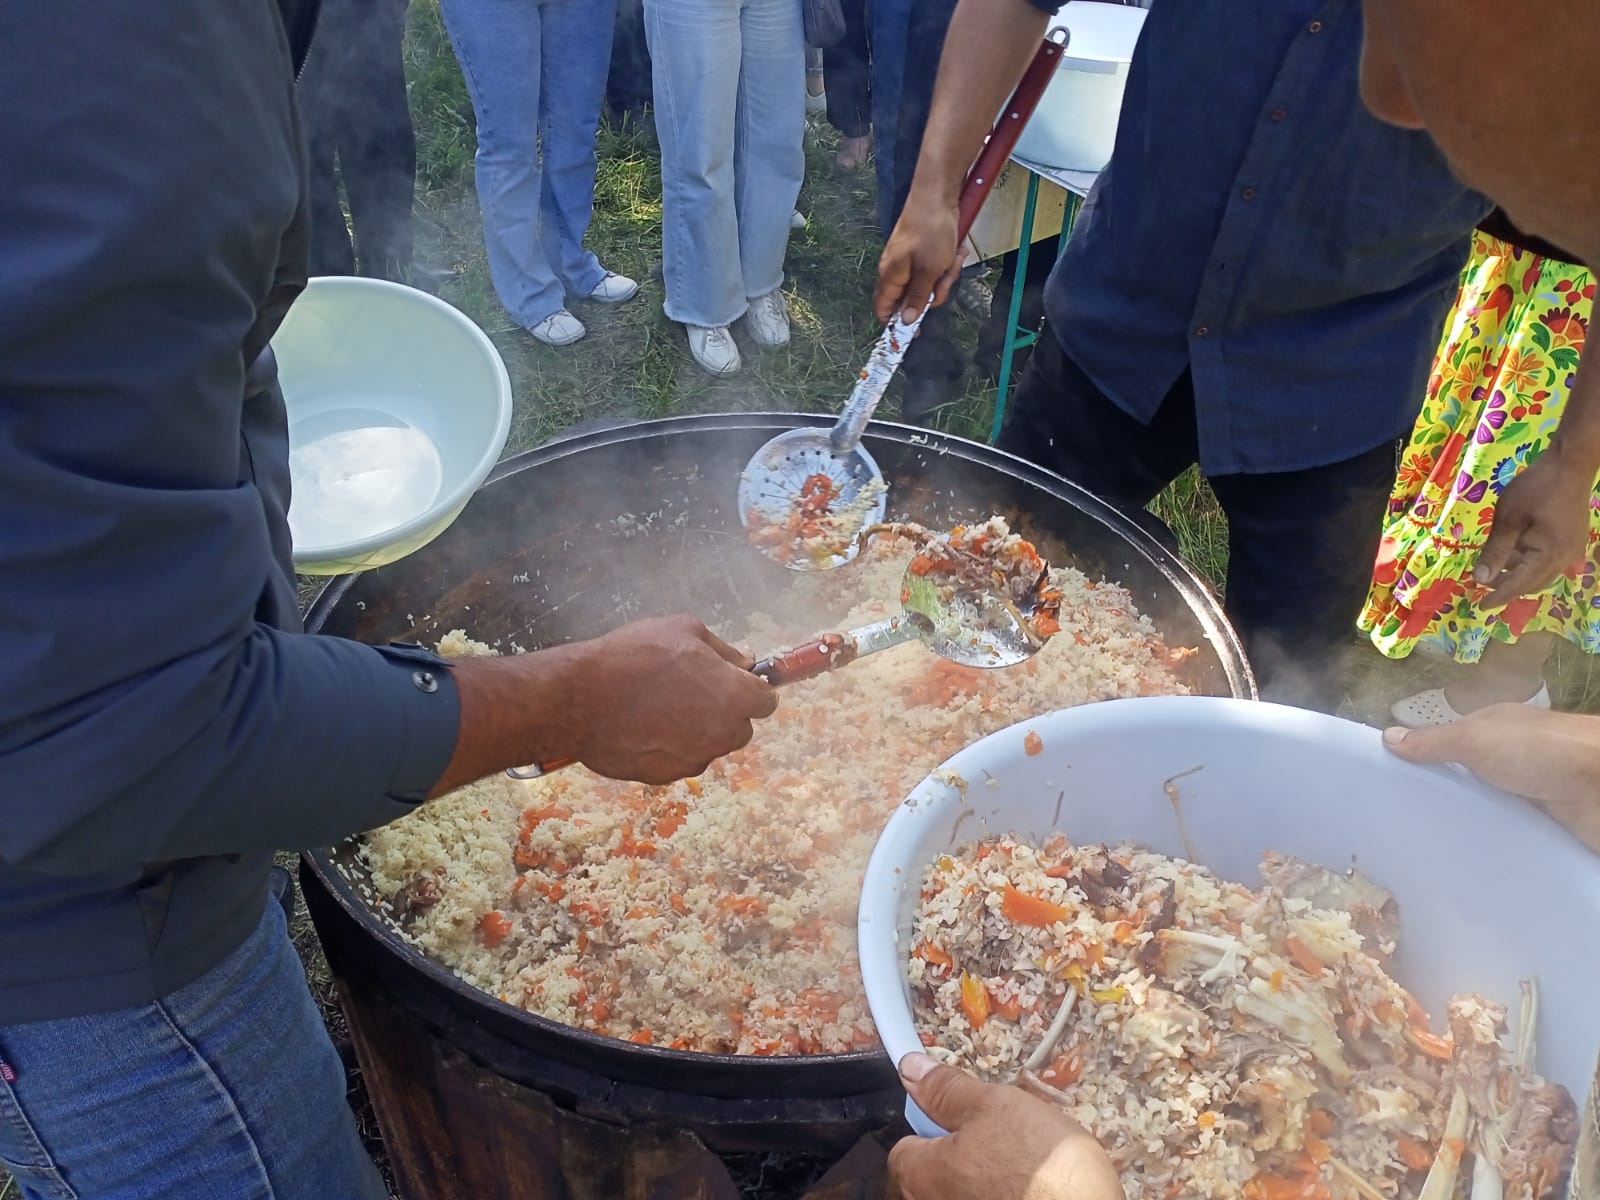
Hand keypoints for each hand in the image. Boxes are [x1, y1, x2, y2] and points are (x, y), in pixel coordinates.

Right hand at [570, 616, 777, 783]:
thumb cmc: (635, 657)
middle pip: (740, 728)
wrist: (582, 699)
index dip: (752, 689)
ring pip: (708, 744)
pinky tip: (642, 724)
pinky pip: (678, 759)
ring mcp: (694, 759)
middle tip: (690, 689)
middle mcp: (722, 734)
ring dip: (695, 729)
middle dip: (724, 711)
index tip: (735, 681)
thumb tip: (746, 661)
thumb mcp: (684, 630)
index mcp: (734, 697)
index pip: (767, 701)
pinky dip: (667, 745)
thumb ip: (724, 649)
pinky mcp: (666, 776)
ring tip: (659, 705)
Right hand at [874, 190, 962, 324]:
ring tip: (953, 259)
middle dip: (933, 293)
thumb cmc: (931, 232)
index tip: (917, 330)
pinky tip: (955, 251)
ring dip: (944, 276)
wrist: (936, 195)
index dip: (897, 323)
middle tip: (945, 278)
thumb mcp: (929, 270)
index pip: (883, 309)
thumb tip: (906, 322)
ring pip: (926, 283)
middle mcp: (895, 270)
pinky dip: (945, 263)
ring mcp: (907, 260)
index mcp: (890, 277)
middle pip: (911, 298)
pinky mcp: (920, 251)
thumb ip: (917, 297)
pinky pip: (933, 268)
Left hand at [887, 1054, 1123, 1199]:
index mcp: (919, 1176)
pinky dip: (1000, 1192)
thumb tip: (912, 1070)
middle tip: (998, 1138)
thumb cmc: (1042, 1166)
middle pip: (930, 1173)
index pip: (904, 1146)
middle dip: (959, 1152)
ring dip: (982, 1175)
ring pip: (961, 1190)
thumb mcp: (994, 1106)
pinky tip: (1030, 1186)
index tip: (957, 1113)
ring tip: (1021, 1162)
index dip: (932, 1124)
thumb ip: (946, 1089)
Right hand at [1383, 706, 1599, 853]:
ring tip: (1421, 853)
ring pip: (1482, 814)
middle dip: (1436, 803)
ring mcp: (1525, 797)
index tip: (1384, 791)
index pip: (1445, 748)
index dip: (1416, 765)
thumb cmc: (1538, 750)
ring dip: (1462, 829)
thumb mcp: (1476, 738)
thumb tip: (1387, 738)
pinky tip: (1461, 864)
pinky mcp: (1540, 828)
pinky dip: (1488, 849)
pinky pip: (1505, 839)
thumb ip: (1434, 742)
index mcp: (1491, 734)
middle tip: (1396, 830)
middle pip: (1462, 784)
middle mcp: (1507, 764)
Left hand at [1474, 443, 1594, 608]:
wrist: (1570, 465)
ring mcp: (1571, 550)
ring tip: (1495, 566)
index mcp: (1547, 556)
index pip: (1518, 584)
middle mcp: (1564, 558)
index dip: (1498, 596)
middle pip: (1531, 582)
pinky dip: (1531, 563)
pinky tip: (1516, 554)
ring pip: (1541, 573)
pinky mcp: (1572, 540)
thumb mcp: (1508, 519)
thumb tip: (1480, 579)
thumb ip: (1495, 551)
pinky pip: (1550, 561)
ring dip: (1518, 574)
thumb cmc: (1537, 488)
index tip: (1481, 606)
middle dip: (1507, 586)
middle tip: (1482, 583)